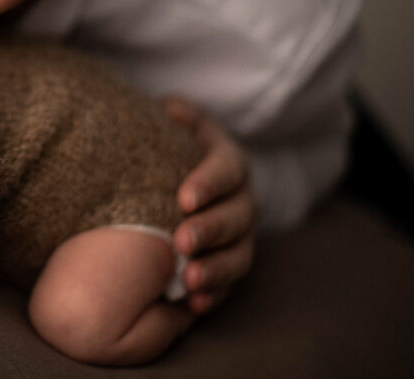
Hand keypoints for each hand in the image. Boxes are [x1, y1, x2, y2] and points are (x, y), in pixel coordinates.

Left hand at [163, 97, 255, 315]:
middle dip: (210, 230)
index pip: (227, 170)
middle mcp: (243, 201)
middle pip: (235, 217)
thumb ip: (177, 116)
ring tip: (188, 279)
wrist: (183, 184)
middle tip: (182, 240)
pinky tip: (194, 305)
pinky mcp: (230, 264)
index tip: (182, 198)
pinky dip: (214, 295)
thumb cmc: (173, 151)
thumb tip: (170, 108)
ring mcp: (240, 237)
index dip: (208, 183)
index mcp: (229, 164)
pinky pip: (229, 284)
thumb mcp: (176, 127)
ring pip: (238, 255)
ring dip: (215, 269)